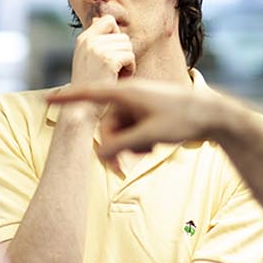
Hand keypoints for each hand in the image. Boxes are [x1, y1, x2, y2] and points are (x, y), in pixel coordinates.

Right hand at [47, 78, 233, 157]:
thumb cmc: (183, 119)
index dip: (68, 98)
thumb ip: (122, 145)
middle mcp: (131, 94)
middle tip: (122, 170)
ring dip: (129, 145)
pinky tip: (152, 149)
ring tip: (147, 154)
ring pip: (120, 128)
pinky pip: (132, 128)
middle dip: (114, 145)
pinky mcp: (148, 111)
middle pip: (107, 122)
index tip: (48, 98)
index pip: (91, 93)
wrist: (213, 115)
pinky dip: (138, 141)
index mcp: (128, 91)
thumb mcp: (151, 135)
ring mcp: (139, 103)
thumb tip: (98, 154)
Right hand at [71, 12, 133, 86]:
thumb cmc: (90, 85)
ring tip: (115, 75)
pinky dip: (129, 70)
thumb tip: (101, 19)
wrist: (83, 108)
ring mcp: (97, 49)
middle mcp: (88, 41)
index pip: (108, 20)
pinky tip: (118, 78)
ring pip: (128, 46)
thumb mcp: (87, 58)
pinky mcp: (107, 60)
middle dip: (123, 53)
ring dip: (127, 62)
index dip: (116, 35)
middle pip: (123, 36)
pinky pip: (130, 57)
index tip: (113, 53)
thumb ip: (96, 41)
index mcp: (83, 39)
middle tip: (114, 70)